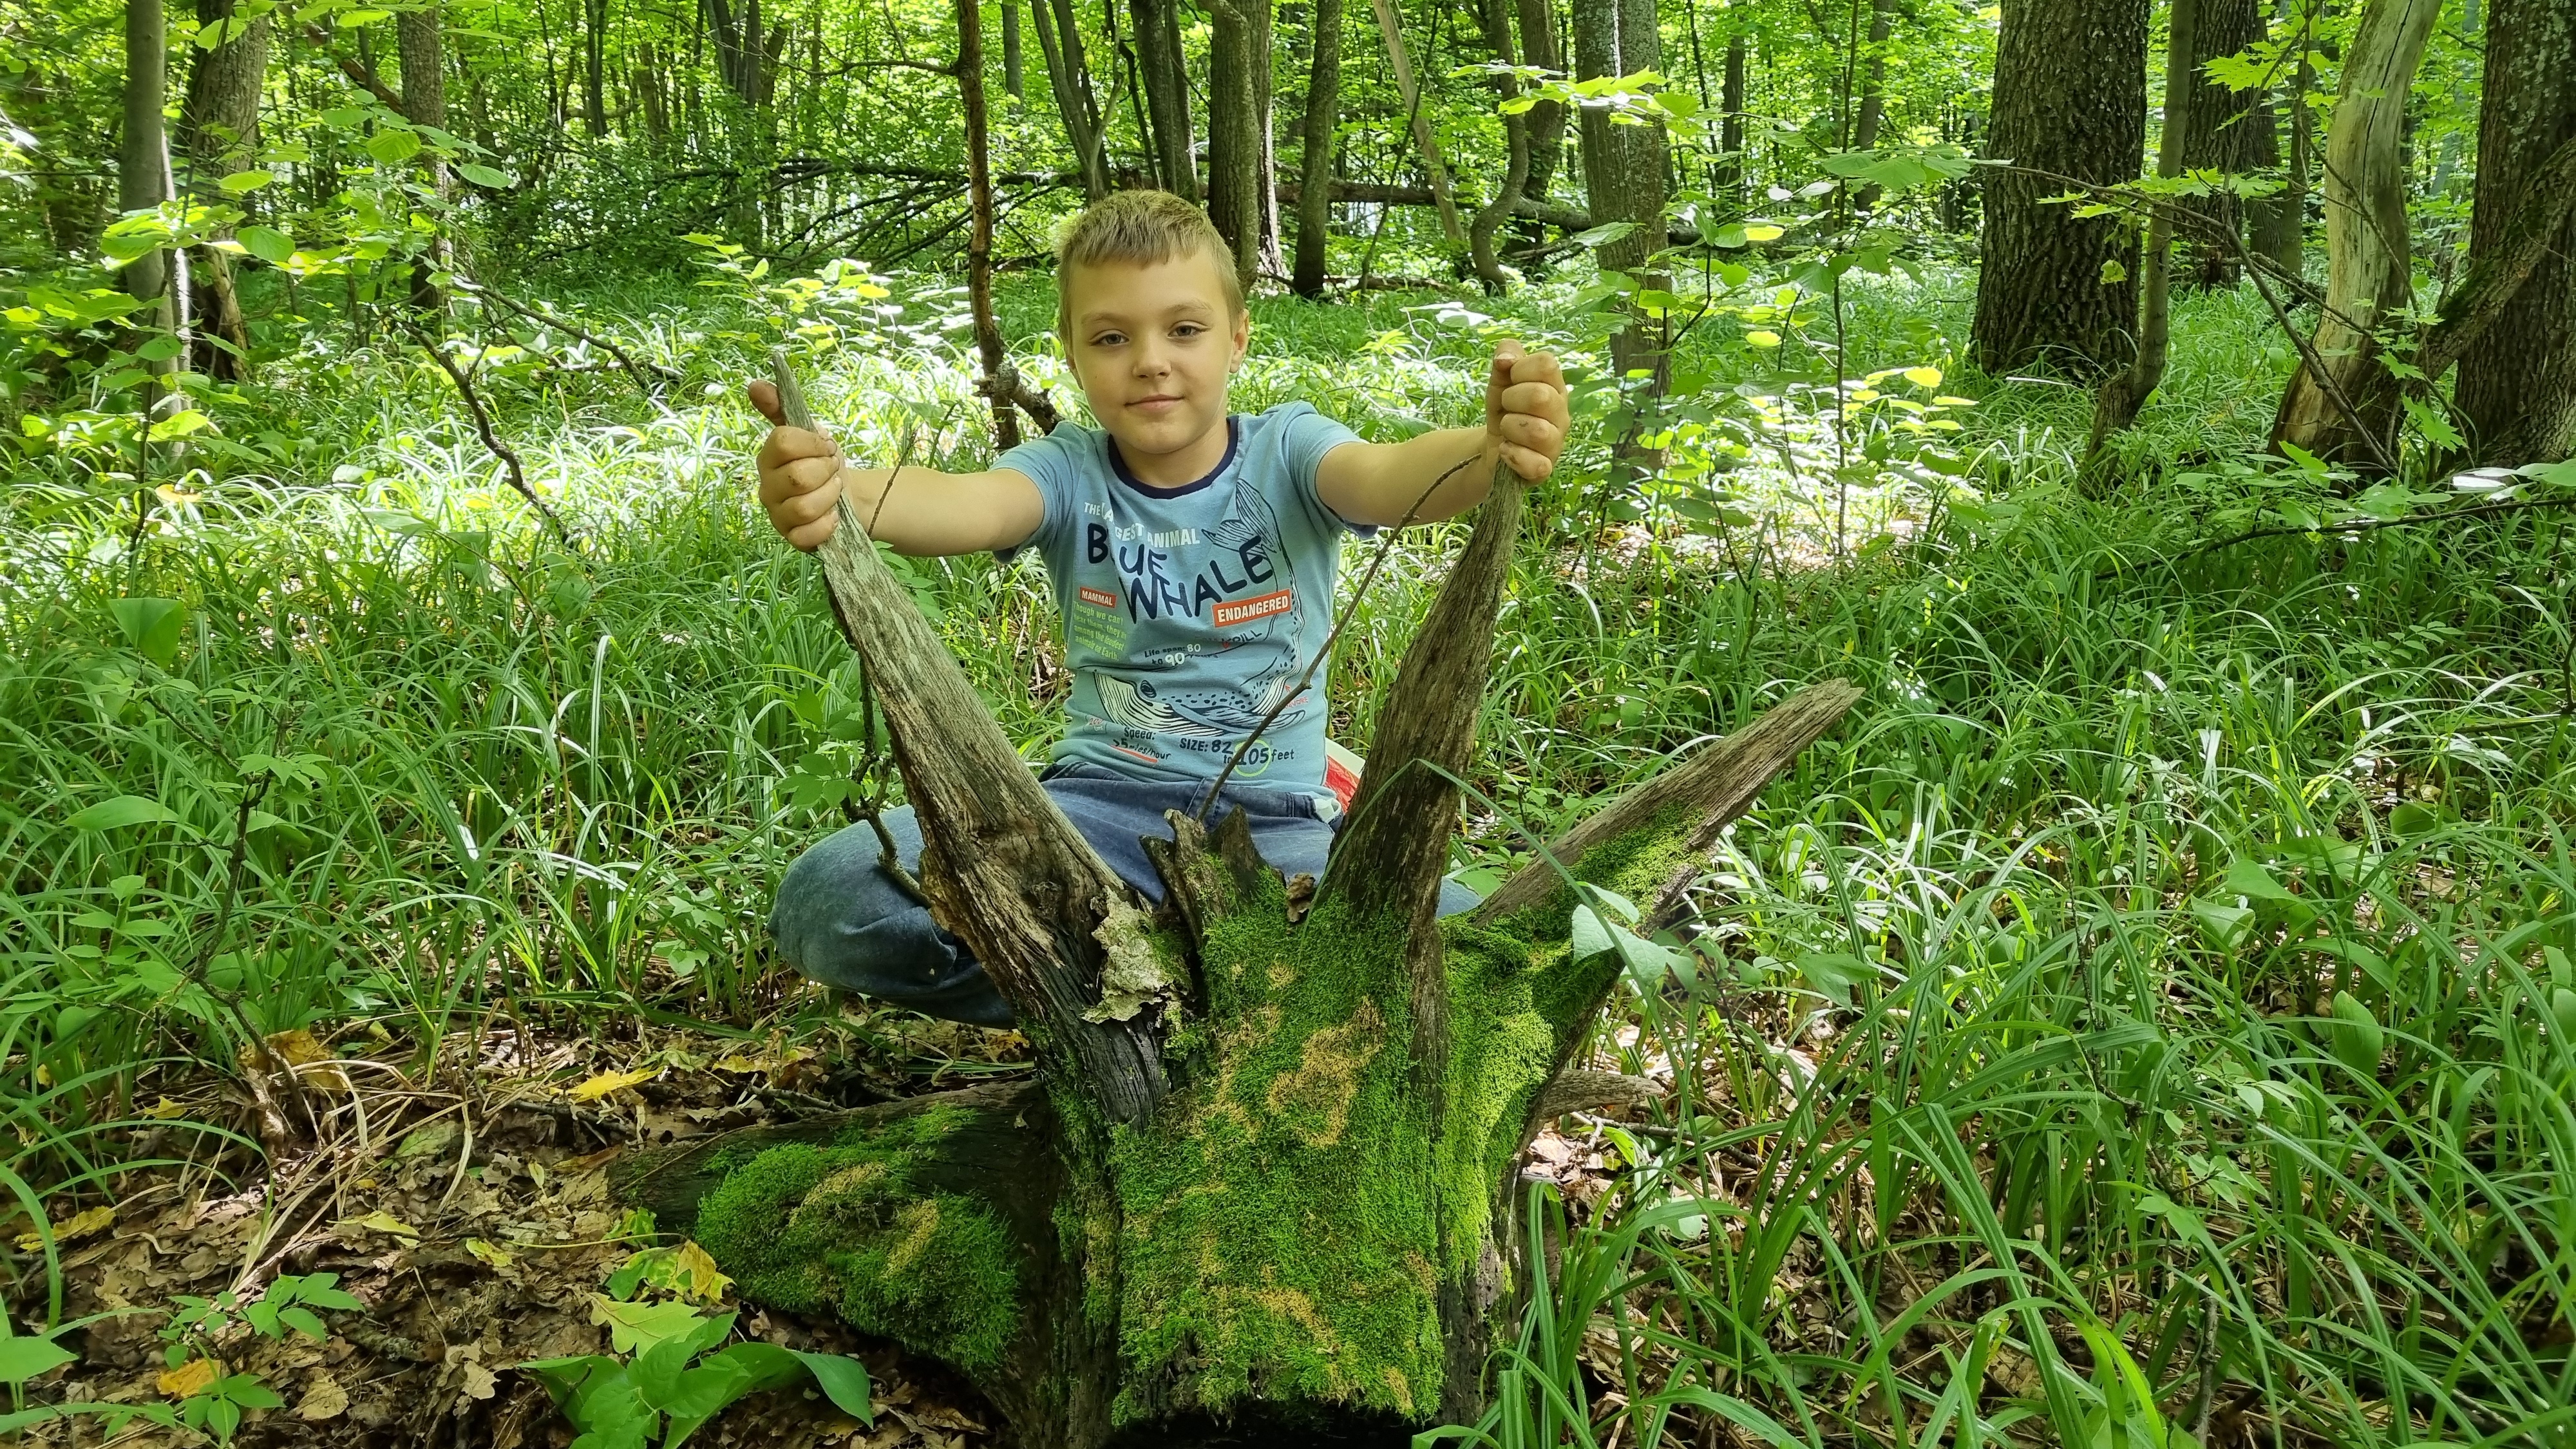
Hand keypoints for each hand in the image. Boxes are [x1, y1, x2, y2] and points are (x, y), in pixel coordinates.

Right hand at [749, 378, 844, 550]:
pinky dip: (827, 525)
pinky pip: (807, 536)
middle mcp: (766, 488)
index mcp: (768, 458)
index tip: (827, 446)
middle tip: (833, 469)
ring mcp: (777, 516)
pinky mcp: (793, 540)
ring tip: (835, 490)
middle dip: (826, 470)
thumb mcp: (809, 433)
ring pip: (804, 507)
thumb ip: (781, 408)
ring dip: (830, 496)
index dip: (813, 443)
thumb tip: (754, 385)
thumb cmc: (823, 463)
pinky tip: (834, 517)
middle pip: (797, 477)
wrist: (848, 497)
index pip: (783, 442)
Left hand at [1484, 339, 1570, 481]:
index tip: (1510, 379)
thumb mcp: (1500, 379)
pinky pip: (1535, 464)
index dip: (1521, 368)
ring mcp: (1556, 442)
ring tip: (1507, 430)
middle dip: (1511, 400)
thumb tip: (1505, 358)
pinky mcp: (1545, 469)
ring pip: (1537, 431)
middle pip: (1541, 396)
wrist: (1494, 448)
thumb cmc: (1505, 409)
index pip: (1547, 364)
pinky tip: (1506, 450)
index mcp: (1554, 386)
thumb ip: (1505, 358)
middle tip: (1506, 408)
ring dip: (1510, 428)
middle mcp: (1561, 413)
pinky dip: (1513, 455)